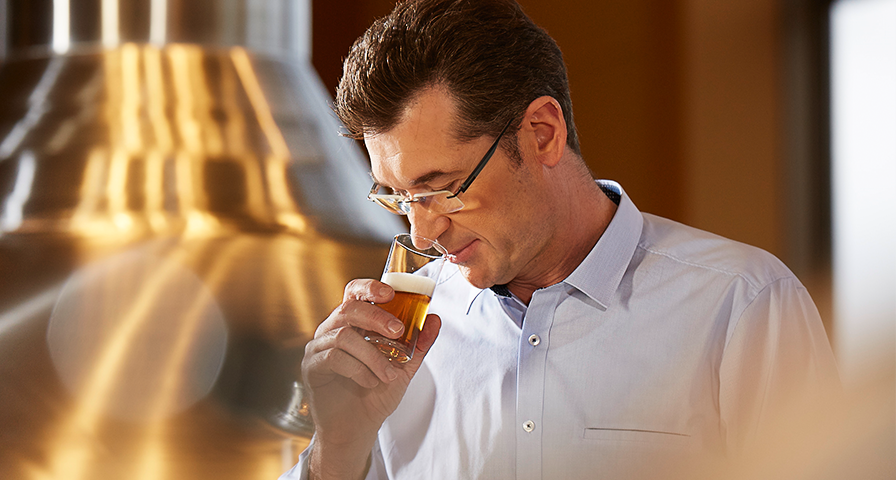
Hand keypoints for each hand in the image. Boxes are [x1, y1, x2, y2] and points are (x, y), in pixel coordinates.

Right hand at [301, 278, 440, 479]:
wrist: (357, 429)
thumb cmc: (376, 394)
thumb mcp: (403, 367)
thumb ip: (418, 344)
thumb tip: (435, 319)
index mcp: (353, 323)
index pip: (354, 292)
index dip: (370, 287)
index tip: (391, 294)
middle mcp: (332, 330)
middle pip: (349, 308)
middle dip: (376, 317)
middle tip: (398, 332)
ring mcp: (318, 347)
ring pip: (343, 335)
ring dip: (372, 354)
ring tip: (388, 373)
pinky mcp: (311, 367)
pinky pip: (333, 357)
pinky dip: (357, 369)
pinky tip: (369, 381)